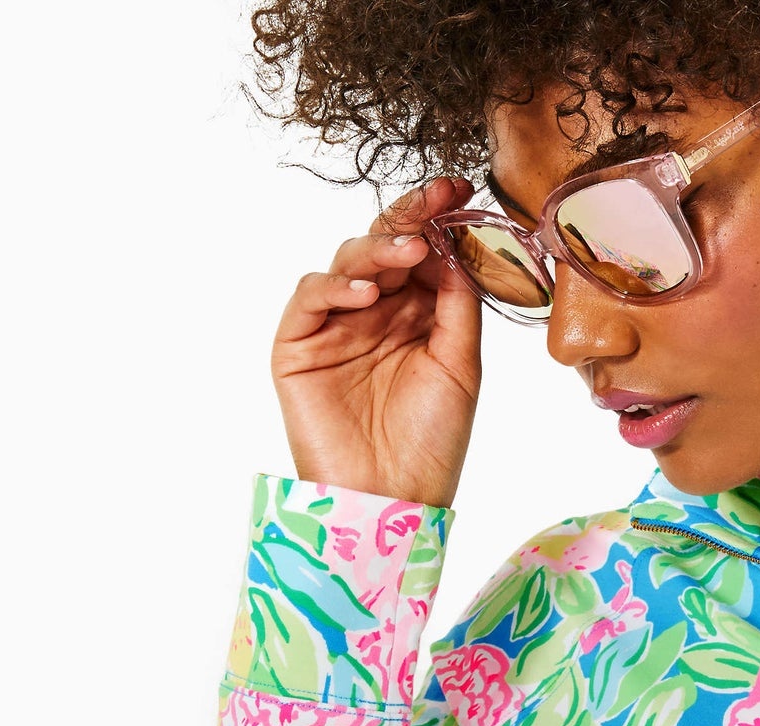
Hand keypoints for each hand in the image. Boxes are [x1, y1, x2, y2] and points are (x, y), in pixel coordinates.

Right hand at [271, 174, 482, 505]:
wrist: (393, 500)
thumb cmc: (431, 444)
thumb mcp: (461, 366)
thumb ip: (457, 304)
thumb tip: (455, 243)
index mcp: (417, 317)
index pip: (424, 253)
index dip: (439, 220)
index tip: (460, 191)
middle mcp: (375, 315)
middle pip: (385, 246)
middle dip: (410, 218)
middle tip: (436, 199)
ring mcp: (335, 327)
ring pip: (348, 262)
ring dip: (379, 248)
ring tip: (409, 253)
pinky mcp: (298, 346)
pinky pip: (311, 296)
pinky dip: (337, 286)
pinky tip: (367, 292)